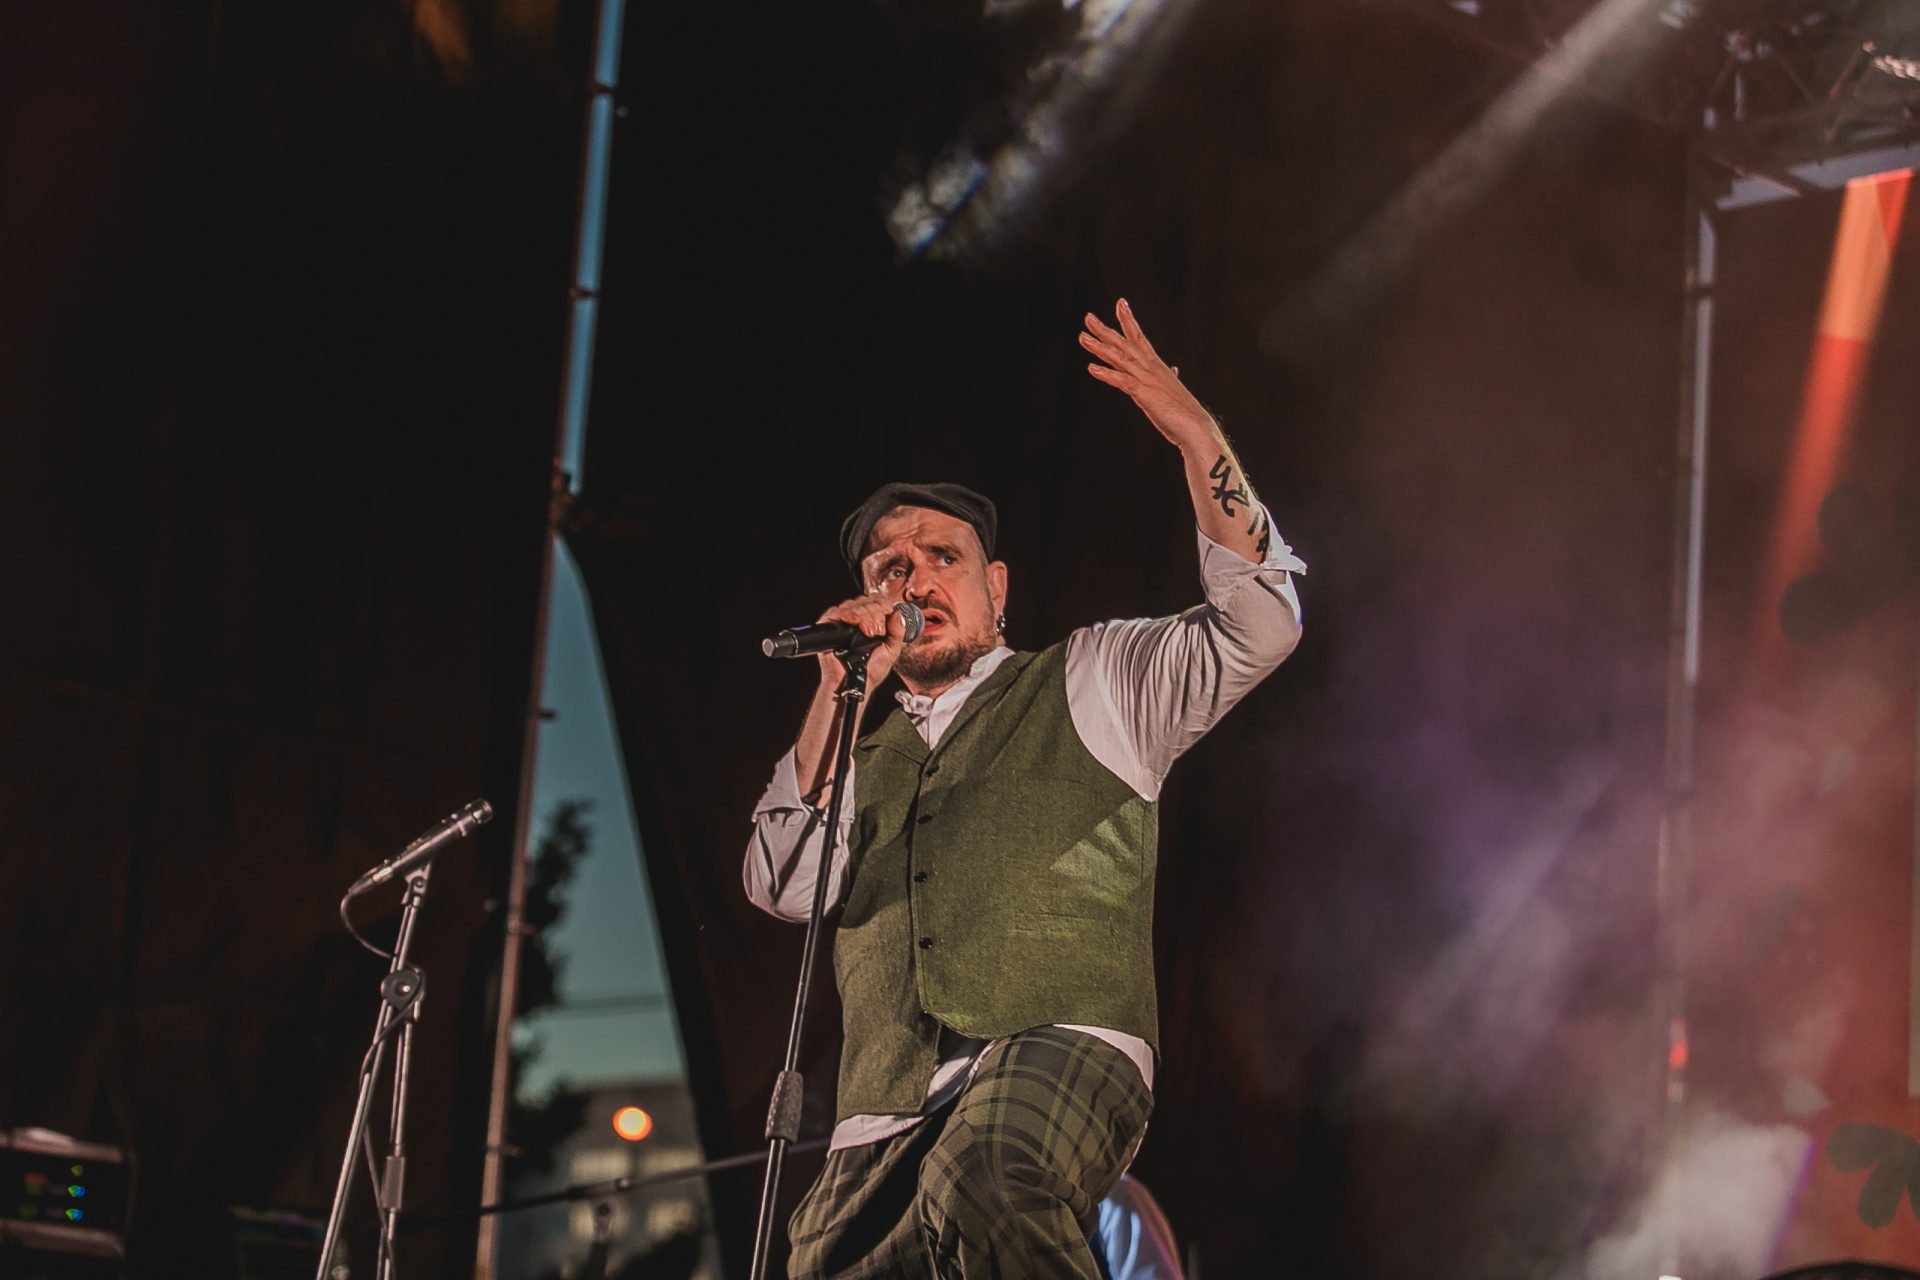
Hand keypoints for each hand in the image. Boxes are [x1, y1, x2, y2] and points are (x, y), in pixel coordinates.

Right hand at [812, 591, 909, 687]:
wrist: (855, 683)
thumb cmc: (870, 671)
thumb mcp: (892, 651)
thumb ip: (898, 632)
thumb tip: (899, 613)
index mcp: (873, 622)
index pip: (877, 601)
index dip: (883, 603)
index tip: (887, 612)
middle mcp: (858, 620)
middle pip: (866, 601)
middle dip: (875, 612)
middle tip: (877, 630)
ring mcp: (843, 623)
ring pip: (853, 604)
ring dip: (864, 615)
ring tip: (868, 633)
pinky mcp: (829, 627)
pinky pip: (836, 611)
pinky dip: (847, 614)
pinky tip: (854, 623)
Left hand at [1080, 298, 1218, 450]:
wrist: (1195, 428)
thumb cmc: (1184, 411)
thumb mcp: (1174, 389)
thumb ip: (1169, 376)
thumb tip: (1173, 369)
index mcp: (1156, 366)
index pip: (1139, 337)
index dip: (1128, 320)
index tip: (1120, 303)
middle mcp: (1150, 368)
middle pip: (1124, 343)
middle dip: (1105, 329)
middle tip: (1088, 317)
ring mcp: (1147, 379)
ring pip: (1119, 358)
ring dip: (1099, 347)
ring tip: (1082, 337)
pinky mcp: (1144, 394)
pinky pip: (1121, 381)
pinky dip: (1106, 374)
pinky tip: (1091, 368)